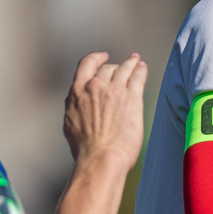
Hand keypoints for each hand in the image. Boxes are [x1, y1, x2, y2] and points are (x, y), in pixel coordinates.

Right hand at [63, 51, 146, 168]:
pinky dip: (141, 70)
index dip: (97, 58)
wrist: (101, 157)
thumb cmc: (85, 148)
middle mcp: (95, 86)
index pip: (86, 64)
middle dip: (116, 67)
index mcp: (78, 91)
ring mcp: (115, 90)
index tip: (103, 57)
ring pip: (124, 69)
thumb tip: (76, 102)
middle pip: (108, 68)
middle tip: (123, 66)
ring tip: (136, 61)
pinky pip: (138, 77)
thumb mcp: (70, 123)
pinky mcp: (132, 97)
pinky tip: (142, 68)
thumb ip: (74, 107)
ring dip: (131, 63)